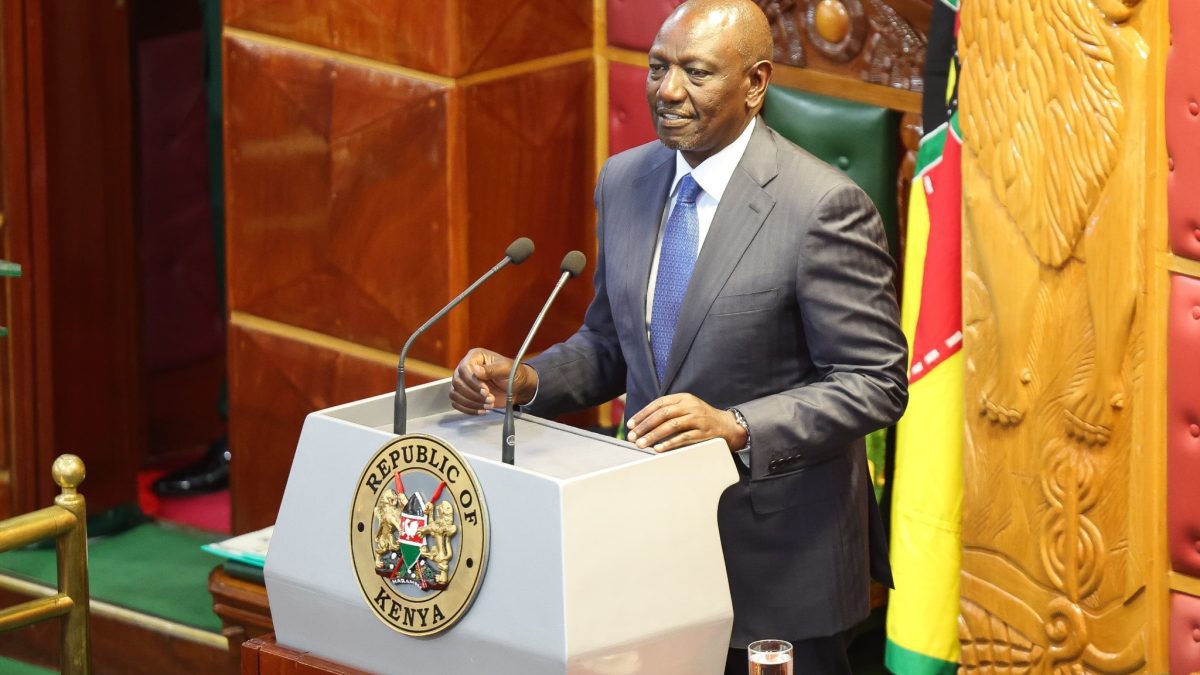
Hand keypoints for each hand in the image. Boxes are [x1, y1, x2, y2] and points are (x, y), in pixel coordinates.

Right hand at [448, 348, 538, 414]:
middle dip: (474, 395)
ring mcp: (464, 381)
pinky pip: (457, 403)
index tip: (486, 391)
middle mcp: (466, 368)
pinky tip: (482, 410)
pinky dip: (468, 409)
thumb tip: (476, 370)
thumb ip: (492, 369)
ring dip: (472, 403)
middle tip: (490, 399)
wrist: (517, 388)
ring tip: (489, 405)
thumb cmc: (514, 374)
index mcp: (475, 356)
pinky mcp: (464, 394)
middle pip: (457, 382)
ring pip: (456, 394)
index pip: (464, 369)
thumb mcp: (507, 369)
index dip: (473, 382)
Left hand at [626, 393, 747, 452]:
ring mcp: (698, 418)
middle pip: (663, 414)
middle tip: (633, 436)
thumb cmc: (702, 418)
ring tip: (642, 444)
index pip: (658, 403)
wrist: (728, 426)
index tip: (630, 424)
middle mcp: (690, 406)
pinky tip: (659, 449)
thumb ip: (669, 411)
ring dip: (654, 435)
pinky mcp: (704, 432)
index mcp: (683, 398)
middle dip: (645, 426)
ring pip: (671, 425)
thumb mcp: (687, 408)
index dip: (643, 414)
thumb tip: (643, 423)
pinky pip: (683, 438)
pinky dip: (669, 443)